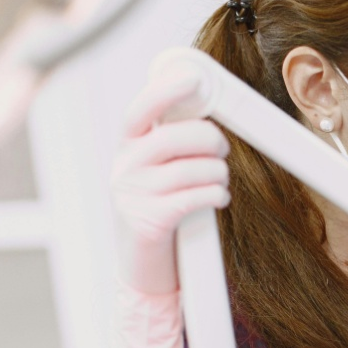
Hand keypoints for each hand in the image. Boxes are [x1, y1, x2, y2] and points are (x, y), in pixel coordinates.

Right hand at [111, 71, 230, 296]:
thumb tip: (205, 117)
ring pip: (191, 169)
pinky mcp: (149, 221)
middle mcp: (125, 167)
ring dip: (218, 174)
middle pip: (175, 138)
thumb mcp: (158, 174)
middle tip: (222, 151)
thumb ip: (172, 146)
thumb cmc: (160, 213)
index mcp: (128, 148)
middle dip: (210, 141)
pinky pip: (193, 197)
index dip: (165, 91)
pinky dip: (215, 195)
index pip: (141, 110)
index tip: (192, 80)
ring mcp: (133, 194)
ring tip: (219, 182)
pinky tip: (218, 198)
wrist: (144, 268)